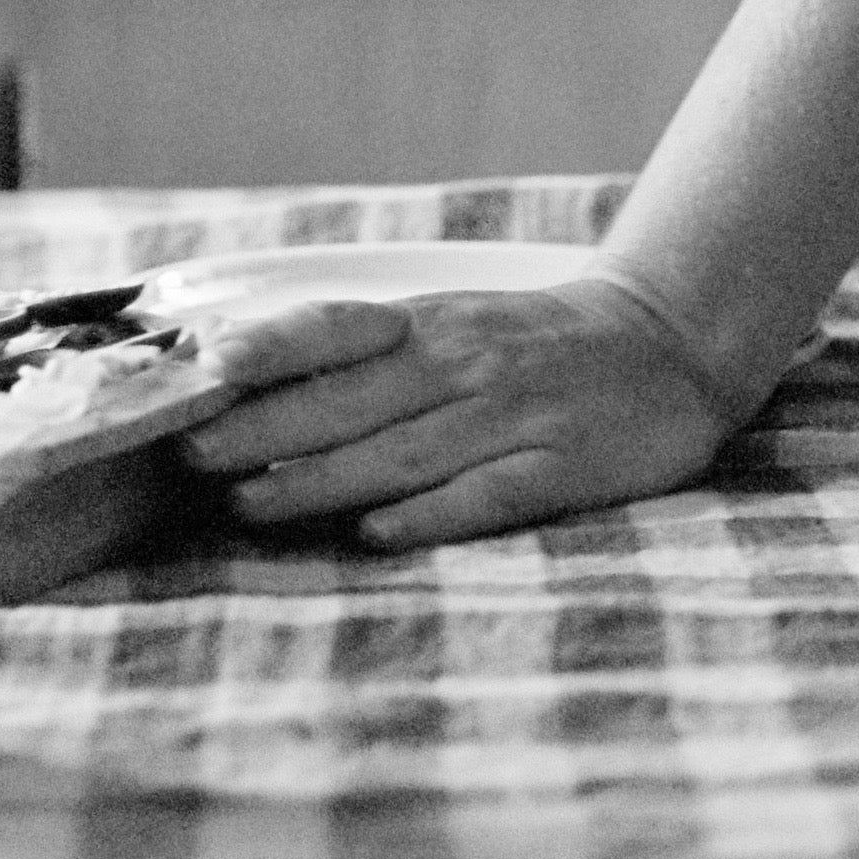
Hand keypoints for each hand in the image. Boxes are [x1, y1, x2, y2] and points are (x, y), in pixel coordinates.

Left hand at [178, 268, 742, 549]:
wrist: (666, 344)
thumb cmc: (535, 343)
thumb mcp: (455, 326)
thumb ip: (374, 355)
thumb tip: (262, 379)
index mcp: (430, 324)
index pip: (334, 330)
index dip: (268, 348)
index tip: (204, 368)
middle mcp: (464, 362)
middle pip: (350, 400)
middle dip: (264, 428)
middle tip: (192, 454)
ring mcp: (512, 416)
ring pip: (401, 452)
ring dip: (320, 478)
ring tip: (249, 502)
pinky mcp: (561, 467)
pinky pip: (486, 494)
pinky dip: (429, 514)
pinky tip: (378, 534)